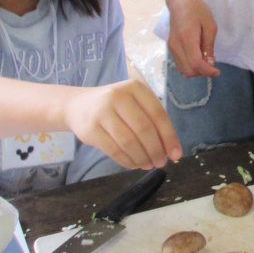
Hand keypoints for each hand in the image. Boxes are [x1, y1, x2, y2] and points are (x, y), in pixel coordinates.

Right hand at [64, 80, 181, 168]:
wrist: (77, 105)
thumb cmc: (114, 107)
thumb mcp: (134, 104)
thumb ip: (153, 122)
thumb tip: (171, 151)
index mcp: (135, 88)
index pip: (158, 114)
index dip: (169, 137)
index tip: (176, 154)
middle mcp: (118, 96)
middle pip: (144, 129)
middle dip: (156, 150)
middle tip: (160, 163)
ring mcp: (102, 112)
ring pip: (129, 142)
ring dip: (142, 158)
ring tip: (147, 165)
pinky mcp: (90, 129)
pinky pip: (114, 151)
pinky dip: (127, 161)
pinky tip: (133, 164)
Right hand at [165, 0, 218, 77]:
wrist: (180, 1)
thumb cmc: (197, 10)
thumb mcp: (210, 26)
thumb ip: (209, 46)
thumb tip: (210, 63)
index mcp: (186, 38)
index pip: (195, 63)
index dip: (207, 71)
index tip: (217, 71)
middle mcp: (176, 46)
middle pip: (188, 70)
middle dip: (202, 72)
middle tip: (212, 64)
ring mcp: (171, 47)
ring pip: (183, 70)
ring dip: (196, 70)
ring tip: (205, 60)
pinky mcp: (170, 47)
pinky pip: (180, 64)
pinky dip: (190, 66)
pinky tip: (198, 57)